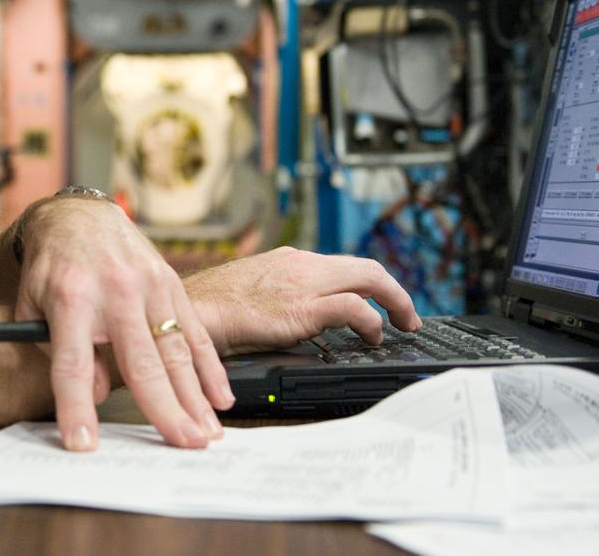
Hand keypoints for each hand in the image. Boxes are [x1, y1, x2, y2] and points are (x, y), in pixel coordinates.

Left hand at [14, 198, 231, 452]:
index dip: (76, 406)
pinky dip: (209, 366)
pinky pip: (194, 329)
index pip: (72, 364)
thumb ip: (55, 351)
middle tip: (182, 444)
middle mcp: (115, 292)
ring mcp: (149, 286)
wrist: (79, 216)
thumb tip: (97, 392)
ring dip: (195, 396)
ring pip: (176, 349)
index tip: (83, 443)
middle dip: (163, 409)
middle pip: (141, 362)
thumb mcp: (32, 305)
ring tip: (207, 433)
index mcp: (70, 299)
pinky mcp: (171, 282)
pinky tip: (220, 396)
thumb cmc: (51, 266)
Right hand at [184, 246, 420, 357]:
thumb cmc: (213, 309)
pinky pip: (353, 308)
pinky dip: (371, 321)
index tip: (383, 302)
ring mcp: (303, 283)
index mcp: (290, 260)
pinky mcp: (302, 307)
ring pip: (368, 278)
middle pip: (366, 267)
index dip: (372, 283)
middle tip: (406, 317)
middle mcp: (301, 265)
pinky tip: (371, 338)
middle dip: (394, 291)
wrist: (192, 312)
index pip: (344, 265)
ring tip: (400, 327)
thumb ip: (280, 294)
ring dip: (394, 303)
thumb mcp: (254, 292)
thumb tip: (297, 316)